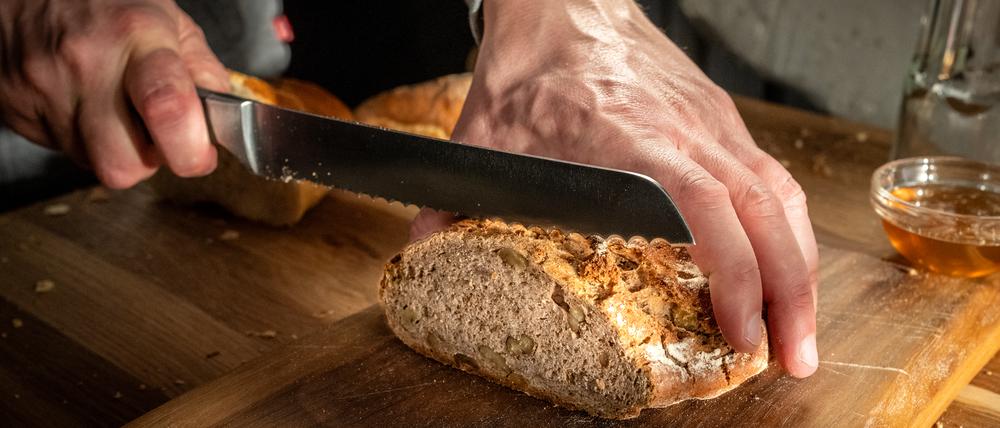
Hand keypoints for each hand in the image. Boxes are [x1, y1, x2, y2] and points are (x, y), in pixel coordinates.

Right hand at [0, 0, 228, 187]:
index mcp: (137, 36)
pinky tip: (84, 102)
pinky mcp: (18, 108)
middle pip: (123, 164)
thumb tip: (225, 121)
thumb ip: (204, 71)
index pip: (169, 108)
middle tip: (154, 133)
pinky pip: (64, 149)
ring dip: (115, 149)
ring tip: (116, 110)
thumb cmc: (107, 3)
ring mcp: (46, 88)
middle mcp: (87, 64)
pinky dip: (82, 136)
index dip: (193, 150)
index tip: (202, 155)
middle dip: (147, 160)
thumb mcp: (169, 20)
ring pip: (93, 163)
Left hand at [413, 0, 817, 376]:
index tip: (739, 329)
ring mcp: (709, 120)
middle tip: (792, 356)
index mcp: (629, 136)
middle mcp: (684, 128)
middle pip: (764, 210)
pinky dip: (784, 229)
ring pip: (780, 194)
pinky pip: (770, 176)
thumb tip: (428, 250)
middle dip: (790, 291)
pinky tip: (781, 267)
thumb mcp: (484, 136)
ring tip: (798, 327)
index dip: (734, 270)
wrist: (563, 6)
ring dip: (799, 266)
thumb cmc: (531, 67)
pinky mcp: (718, 117)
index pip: (703, 204)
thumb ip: (457, 198)